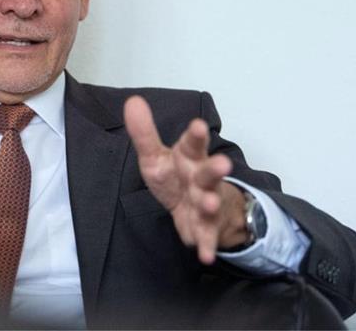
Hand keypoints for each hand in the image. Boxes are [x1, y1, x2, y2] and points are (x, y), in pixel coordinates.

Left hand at [123, 96, 247, 263]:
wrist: (199, 207)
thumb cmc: (177, 175)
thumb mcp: (156, 155)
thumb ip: (144, 132)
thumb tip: (132, 101)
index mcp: (189, 157)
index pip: (193, 143)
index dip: (196, 135)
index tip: (198, 125)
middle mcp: (200, 178)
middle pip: (209, 171)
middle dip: (215, 168)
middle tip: (223, 163)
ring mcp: (206, 202)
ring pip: (210, 201)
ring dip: (210, 203)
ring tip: (208, 203)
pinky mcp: (205, 228)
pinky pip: (206, 237)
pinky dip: (206, 245)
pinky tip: (205, 255)